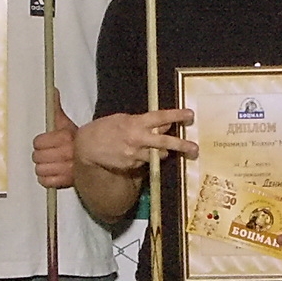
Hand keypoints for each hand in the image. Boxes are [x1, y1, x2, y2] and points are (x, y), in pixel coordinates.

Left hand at [33, 92, 77, 189]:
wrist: (98, 156)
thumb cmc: (80, 140)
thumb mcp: (67, 124)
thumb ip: (56, 109)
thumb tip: (52, 91)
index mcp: (64, 138)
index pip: (38, 143)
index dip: (40, 143)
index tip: (46, 143)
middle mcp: (66, 153)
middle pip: (37, 157)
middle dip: (41, 155)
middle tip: (48, 154)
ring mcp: (67, 169)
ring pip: (41, 170)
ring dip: (43, 168)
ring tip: (50, 164)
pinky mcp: (68, 181)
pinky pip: (47, 182)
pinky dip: (46, 179)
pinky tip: (51, 173)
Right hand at [75, 108, 196, 174]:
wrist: (87, 147)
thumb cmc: (106, 128)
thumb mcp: (124, 119)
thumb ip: (145, 122)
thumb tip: (166, 124)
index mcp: (135, 123)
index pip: (160, 117)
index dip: (176, 116)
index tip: (190, 115)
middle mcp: (137, 139)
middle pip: (165, 142)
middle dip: (182, 145)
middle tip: (195, 149)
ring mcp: (135, 154)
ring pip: (158, 155)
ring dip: (162, 152)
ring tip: (159, 149)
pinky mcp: (132, 165)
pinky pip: (146, 162)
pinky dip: (146, 158)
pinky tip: (135, 153)